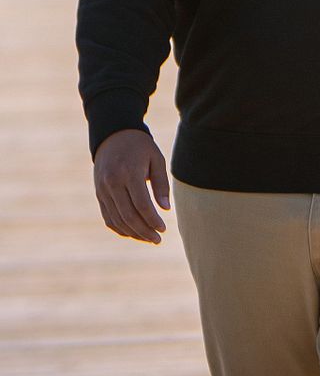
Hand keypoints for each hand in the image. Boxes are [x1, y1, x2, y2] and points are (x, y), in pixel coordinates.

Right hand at [93, 129, 169, 243]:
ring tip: (149, 238)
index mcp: (128, 173)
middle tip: (157, 239)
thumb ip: (161, 184)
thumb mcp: (156, 160)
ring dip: (133, 233)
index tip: (163, 229)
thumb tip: (165, 209)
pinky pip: (107, 217)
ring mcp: (102, 189)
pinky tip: (133, 233)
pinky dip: (120, 228)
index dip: (153, 220)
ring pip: (117, 219)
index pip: (141, 205)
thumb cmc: (140, 147)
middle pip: (128, 215)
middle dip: (144, 231)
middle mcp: (112, 182)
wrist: (113, 135)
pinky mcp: (98, 193)